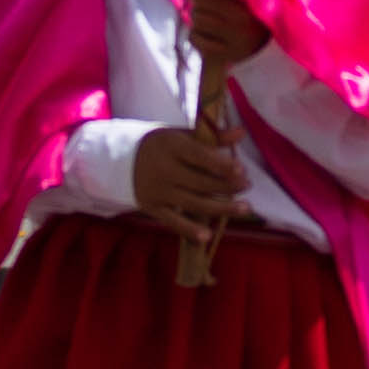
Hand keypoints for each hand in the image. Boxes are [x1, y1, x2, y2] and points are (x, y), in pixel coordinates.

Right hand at [127, 125, 246, 236]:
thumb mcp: (181, 135)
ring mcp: (158, 191)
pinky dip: (189, 230)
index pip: (200, 157)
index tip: (242, 171)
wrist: (121, 159)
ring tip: (245, 208)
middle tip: (247, 186)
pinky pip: (173, 222)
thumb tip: (241, 132)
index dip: (221, 165)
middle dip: (227, 186)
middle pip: (201, 182)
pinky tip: (207, 236)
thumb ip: (212, 136)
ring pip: (193, 203)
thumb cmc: (160, 144)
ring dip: (221, 208)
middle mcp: (164, 169)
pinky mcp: (152, 208)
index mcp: (171, 146)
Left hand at [181, 0, 270, 75]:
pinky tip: (209, 34)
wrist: (265, 46)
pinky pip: (194, 38)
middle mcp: (242, 17)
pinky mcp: (224, 55)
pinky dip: (196, 35)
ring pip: (195, 19)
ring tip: (211, 19)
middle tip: (210, 4)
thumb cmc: (246, 9)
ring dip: (198, 17)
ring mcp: (234, 38)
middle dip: (200, 0)